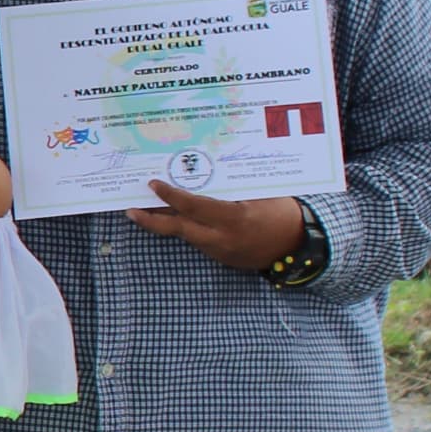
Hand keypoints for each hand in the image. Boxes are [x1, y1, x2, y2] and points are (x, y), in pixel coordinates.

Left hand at [125, 185, 305, 274]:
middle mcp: (222, 238)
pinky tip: (177, 219)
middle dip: (151, 220)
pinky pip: (198, 241)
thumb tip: (202, 173)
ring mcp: (221, 251)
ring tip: (146, 210)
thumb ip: (231, 188)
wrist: (300, 245)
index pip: (193, 206)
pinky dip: (186, 229)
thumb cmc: (282, 212)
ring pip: (186, 235)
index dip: (170, 195)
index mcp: (233, 219)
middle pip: (178, 229)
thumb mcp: (259, 194)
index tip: (153, 184)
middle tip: (130, 210)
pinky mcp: (222, 258)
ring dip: (167, 223)